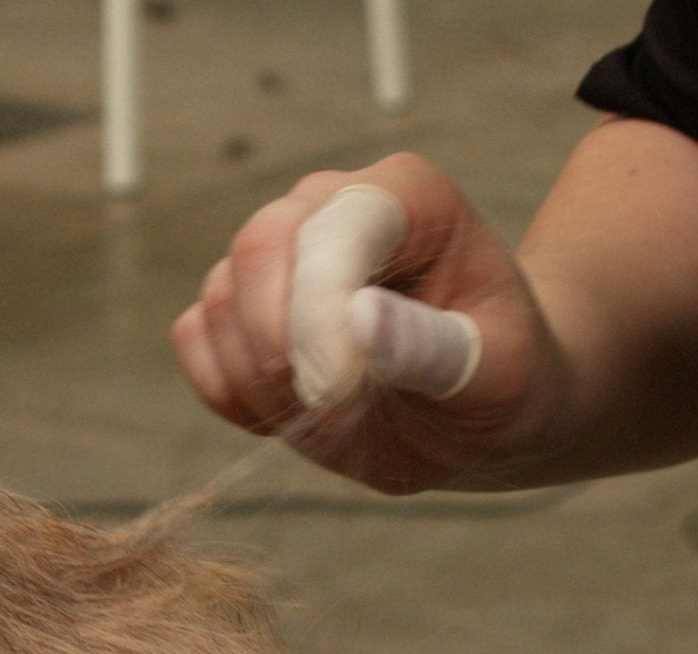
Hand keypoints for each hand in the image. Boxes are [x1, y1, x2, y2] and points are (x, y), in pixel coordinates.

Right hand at [171, 151, 566, 493]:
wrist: (476, 408)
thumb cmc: (503, 379)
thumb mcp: (500, 375)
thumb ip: (435, 348)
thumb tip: (358, 320)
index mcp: (407, 196)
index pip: (331, 230)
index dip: (318, 315)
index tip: (339, 393)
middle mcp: (330, 205)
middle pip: (256, 249)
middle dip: (282, 346)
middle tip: (335, 410)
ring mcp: (278, 253)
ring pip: (219, 300)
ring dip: (262, 380)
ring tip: (333, 413)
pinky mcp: (239, 307)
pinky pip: (194, 340)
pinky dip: (230, 392)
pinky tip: (292, 412)